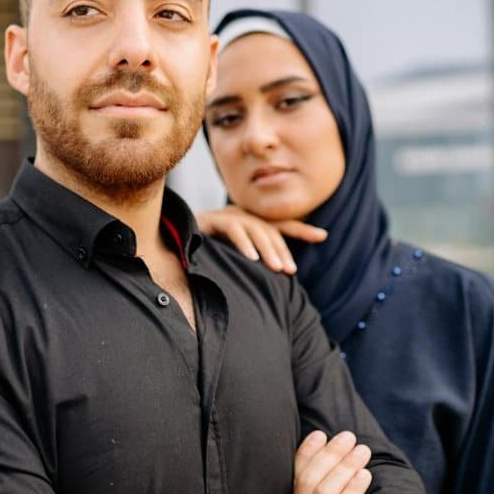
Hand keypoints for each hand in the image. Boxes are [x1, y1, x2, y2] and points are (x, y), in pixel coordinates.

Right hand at [196, 205, 326, 274]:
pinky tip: (251, 259)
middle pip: (270, 231)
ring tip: (277, 268)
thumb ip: (254, 264)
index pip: (282, 226)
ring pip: (256, 229)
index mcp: (251, 225)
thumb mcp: (234, 261)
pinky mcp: (213, 219)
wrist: (170, 241)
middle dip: (282, 251)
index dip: (302, 230)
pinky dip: (243, 243)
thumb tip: (278, 277)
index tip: (324, 235)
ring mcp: (228, 216)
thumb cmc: (205, 255)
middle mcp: (243, 217)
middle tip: (290, 271)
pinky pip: (233, 228)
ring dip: (268, 250)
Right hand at [289, 431, 372, 493]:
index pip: (294, 478)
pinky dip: (351, 492)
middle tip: (349, 437)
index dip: (306, 454)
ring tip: (362, 451)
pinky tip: (365, 475)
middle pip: (308, 482)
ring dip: (344, 467)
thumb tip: (338, 464)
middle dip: (329, 455)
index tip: (320, 434)